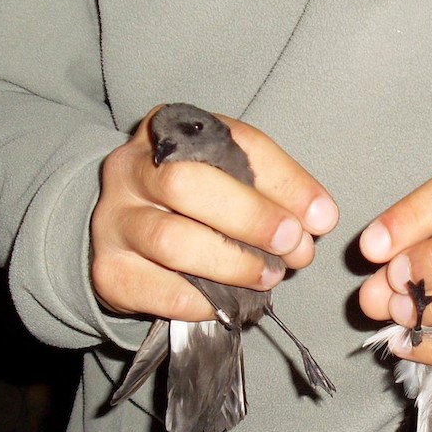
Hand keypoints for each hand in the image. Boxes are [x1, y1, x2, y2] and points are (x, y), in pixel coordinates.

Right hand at [91, 106, 338, 320]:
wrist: (126, 240)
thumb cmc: (193, 204)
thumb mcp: (232, 179)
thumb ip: (276, 192)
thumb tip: (320, 220)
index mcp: (169, 128)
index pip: (234, 142)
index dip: (284, 181)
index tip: (321, 217)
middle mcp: (130, 168)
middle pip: (187, 185)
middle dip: (251, 218)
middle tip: (293, 245)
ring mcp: (114, 221)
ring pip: (173, 241)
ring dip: (234, 264)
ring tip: (269, 276)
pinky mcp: (110, 272)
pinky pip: (164, 291)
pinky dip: (206, 302)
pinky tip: (228, 303)